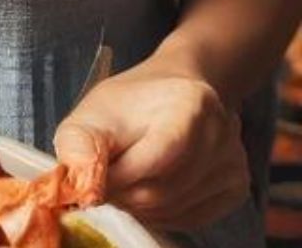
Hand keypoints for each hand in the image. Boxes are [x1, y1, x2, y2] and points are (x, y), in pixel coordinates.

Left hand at [55, 67, 248, 228]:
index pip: (156, 158)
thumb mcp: (92, 114)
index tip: (93, 176)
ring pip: (173, 208)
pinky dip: (159, 213)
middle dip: (122, 192)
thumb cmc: (128, 107)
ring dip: (137, 204)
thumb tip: (81, 186)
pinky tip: (146, 190)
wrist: (170, 96)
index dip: (118, 175)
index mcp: (193, 104)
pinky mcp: (236, 188)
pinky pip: (189, 218)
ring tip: (125, 178)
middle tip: (105, 179)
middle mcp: (224, 134)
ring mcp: (235, 163)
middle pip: (162, 190)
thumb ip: (78, 145)